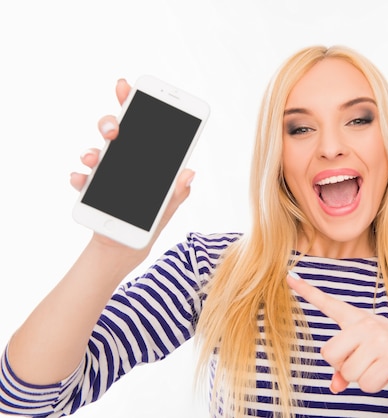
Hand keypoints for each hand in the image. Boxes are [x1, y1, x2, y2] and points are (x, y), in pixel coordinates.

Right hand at [69, 79, 194, 250]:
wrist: (127, 247)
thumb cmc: (150, 222)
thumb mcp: (168, 208)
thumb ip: (177, 192)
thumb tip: (189, 173)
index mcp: (146, 160)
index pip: (141, 127)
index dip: (133, 103)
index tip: (127, 85)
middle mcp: (124, 161)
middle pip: (115, 132)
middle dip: (112, 122)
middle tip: (115, 128)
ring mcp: (105, 174)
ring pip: (96, 151)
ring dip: (92, 151)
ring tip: (94, 157)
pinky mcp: (91, 192)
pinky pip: (82, 180)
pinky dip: (80, 178)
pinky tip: (80, 178)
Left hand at [286, 272, 387, 393]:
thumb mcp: (369, 353)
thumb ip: (346, 367)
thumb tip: (335, 387)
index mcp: (358, 318)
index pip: (328, 303)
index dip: (307, 291)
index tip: (289, 276)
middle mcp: (366, 324)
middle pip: (329, 354)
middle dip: (342, 367)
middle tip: (362, 362)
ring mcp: (379, 339)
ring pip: (347, 373)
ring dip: (360, 378)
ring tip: (378, 367)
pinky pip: (365, 384)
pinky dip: (373, 386)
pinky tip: (387, 374)